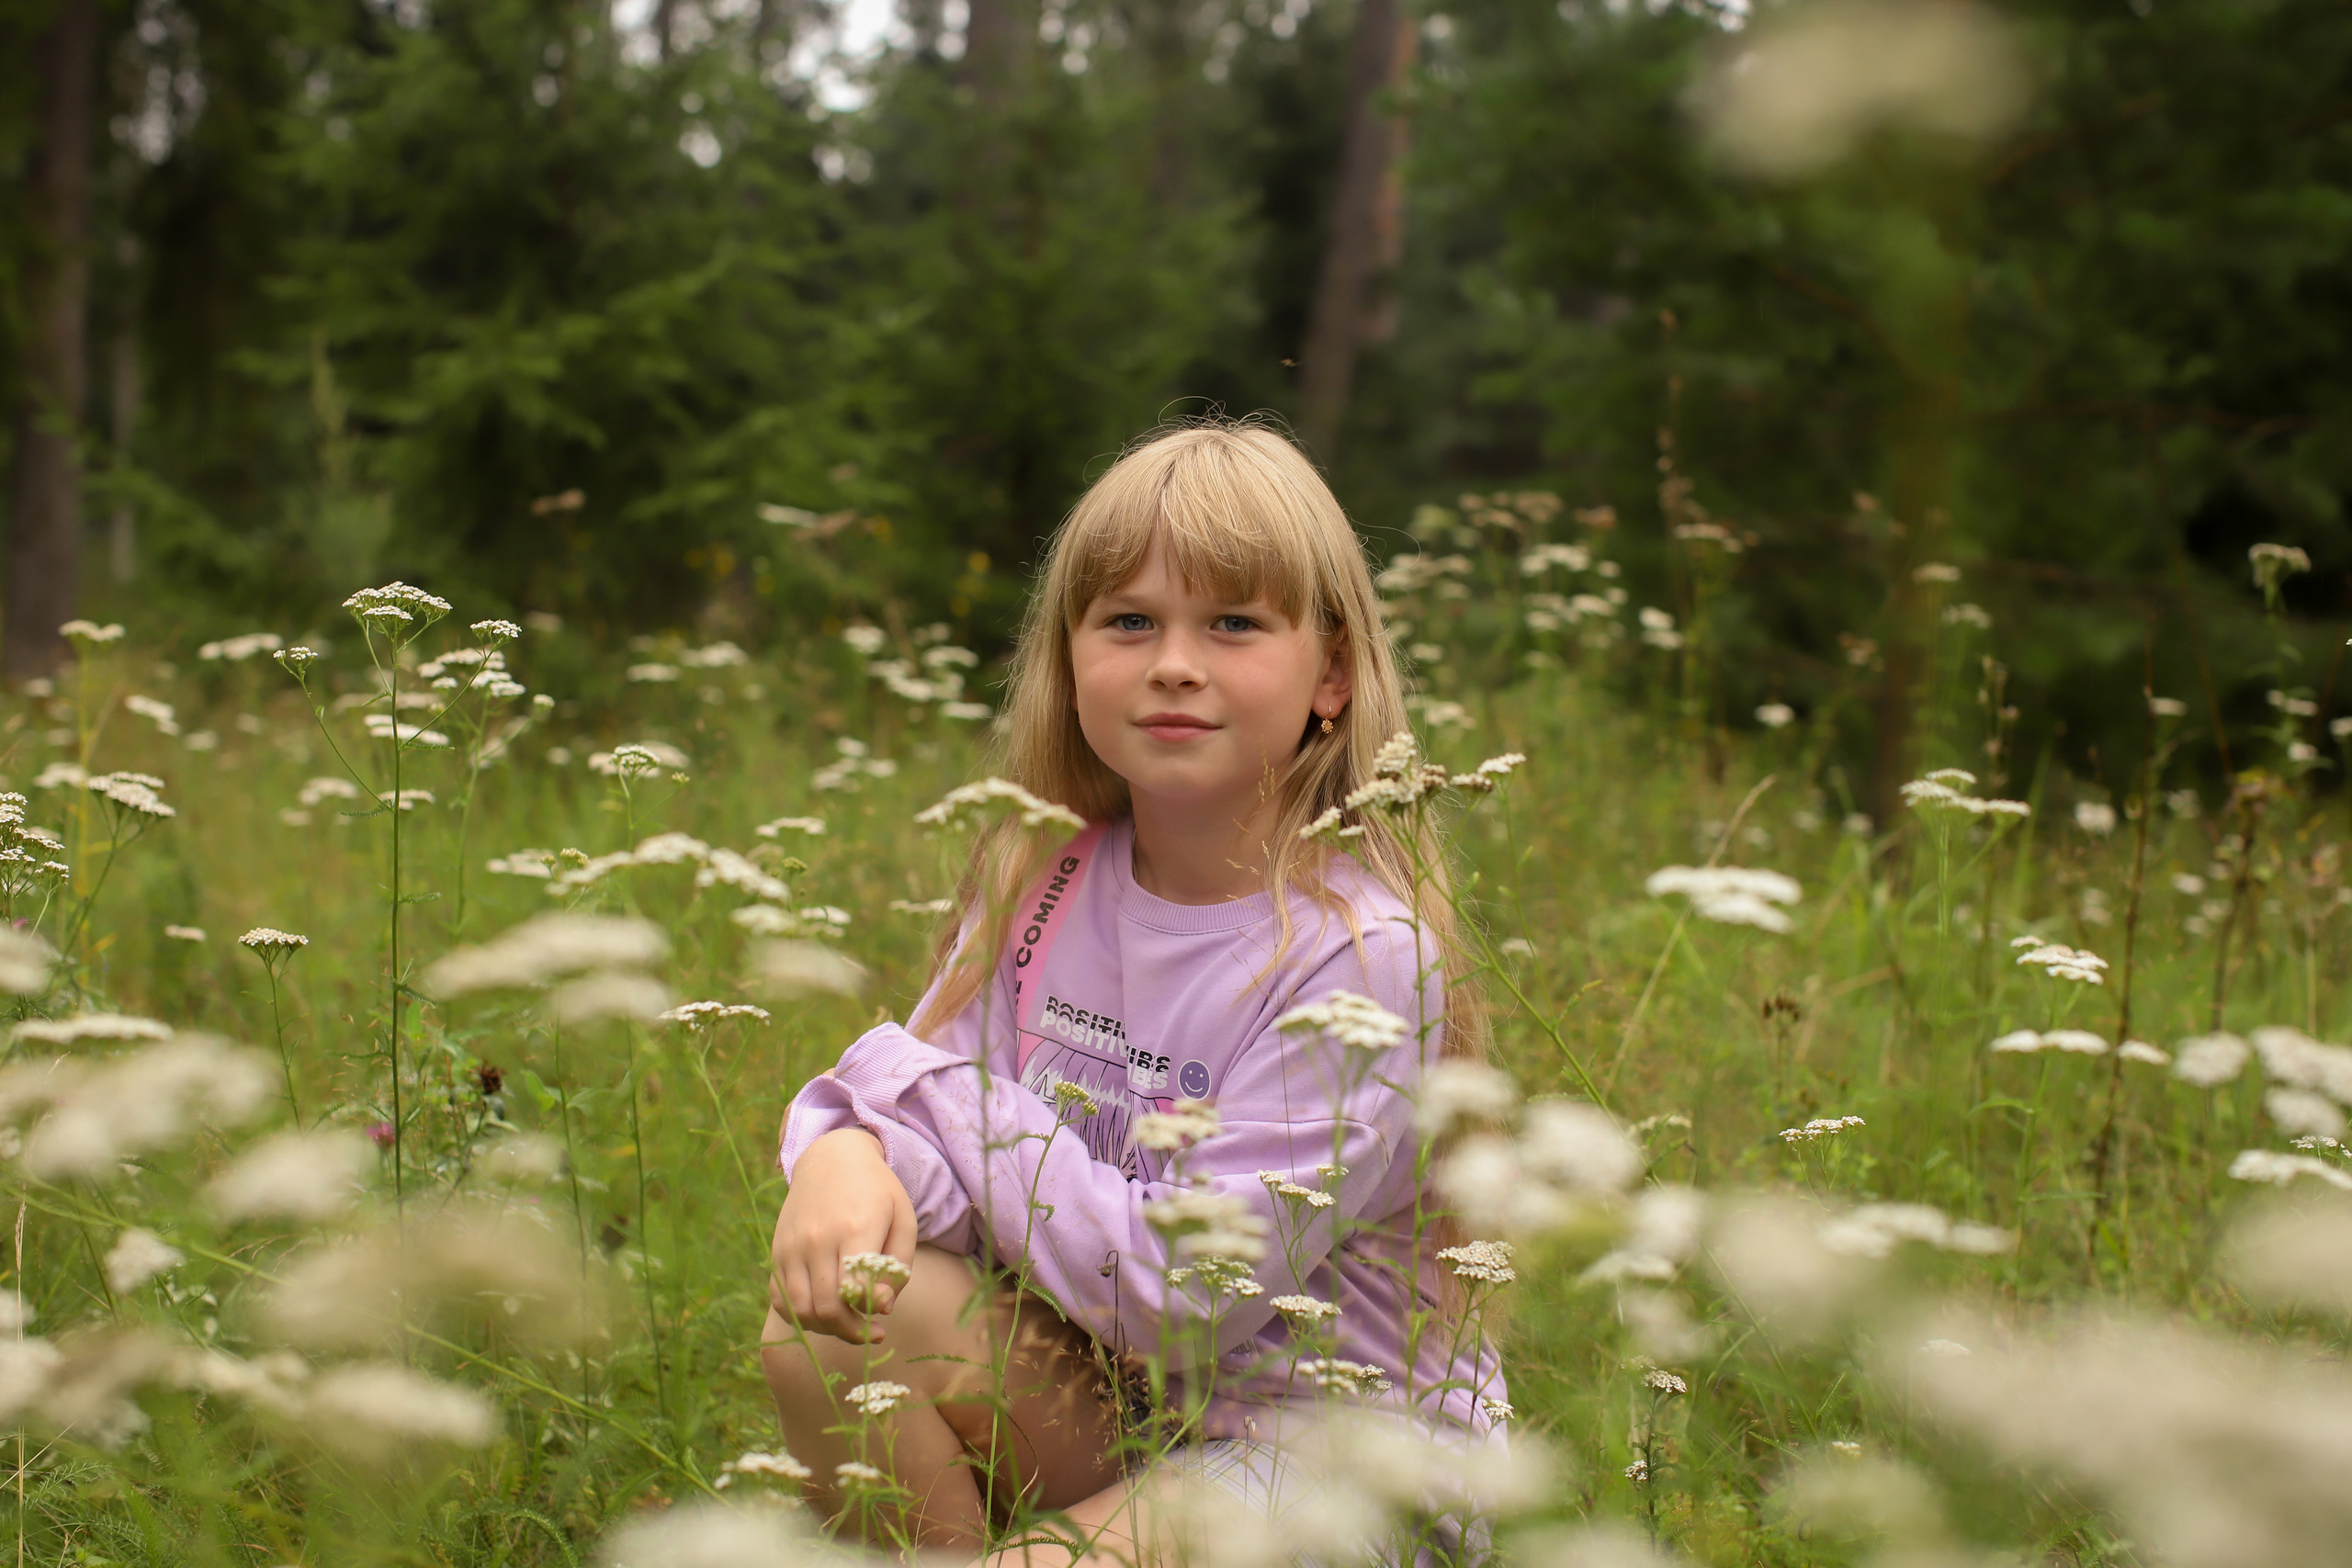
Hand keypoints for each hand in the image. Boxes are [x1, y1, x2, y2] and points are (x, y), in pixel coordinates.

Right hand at [768, 1128, 917, 1343]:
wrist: (831, 1159)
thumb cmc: (876, 1192)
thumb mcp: (903, 1220)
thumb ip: (898, 1268)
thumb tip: (880, 1308)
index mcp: (855, 1228)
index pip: (855, 1289)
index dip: (868, 1313)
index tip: (880, 1319)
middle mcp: (817, 1239)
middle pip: (826, 1308)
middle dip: (850, 1332)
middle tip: (869, 1334)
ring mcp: (792, 1246)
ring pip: (800, 1311)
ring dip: (825, 1329)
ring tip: (847, 1324)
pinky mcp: (777, 1252)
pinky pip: (780, 1300)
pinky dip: (799, 1317)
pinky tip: (821, 1313)